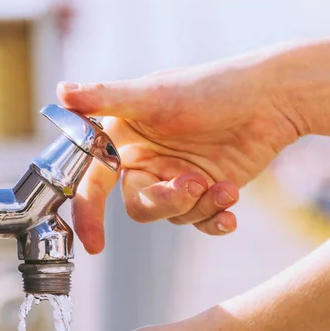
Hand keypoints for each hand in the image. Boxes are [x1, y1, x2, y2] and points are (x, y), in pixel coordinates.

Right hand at [57, 47, 302, 251]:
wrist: (268, 99)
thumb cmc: (210, 87)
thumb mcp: (154, 94)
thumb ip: (105, 97)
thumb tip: (61, 91)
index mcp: (125, 138)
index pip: (94, 179)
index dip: (88, 211)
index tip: (94, 242)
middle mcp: (147, 161)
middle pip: (138, 205)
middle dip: (164, 202)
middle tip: (190, 186)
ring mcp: (176, 178)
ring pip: (171, 216)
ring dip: (197, 207)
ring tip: (223, 187)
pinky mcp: (205, 191)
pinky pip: (199, 222)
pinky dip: (214, 220)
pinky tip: (230, 211)